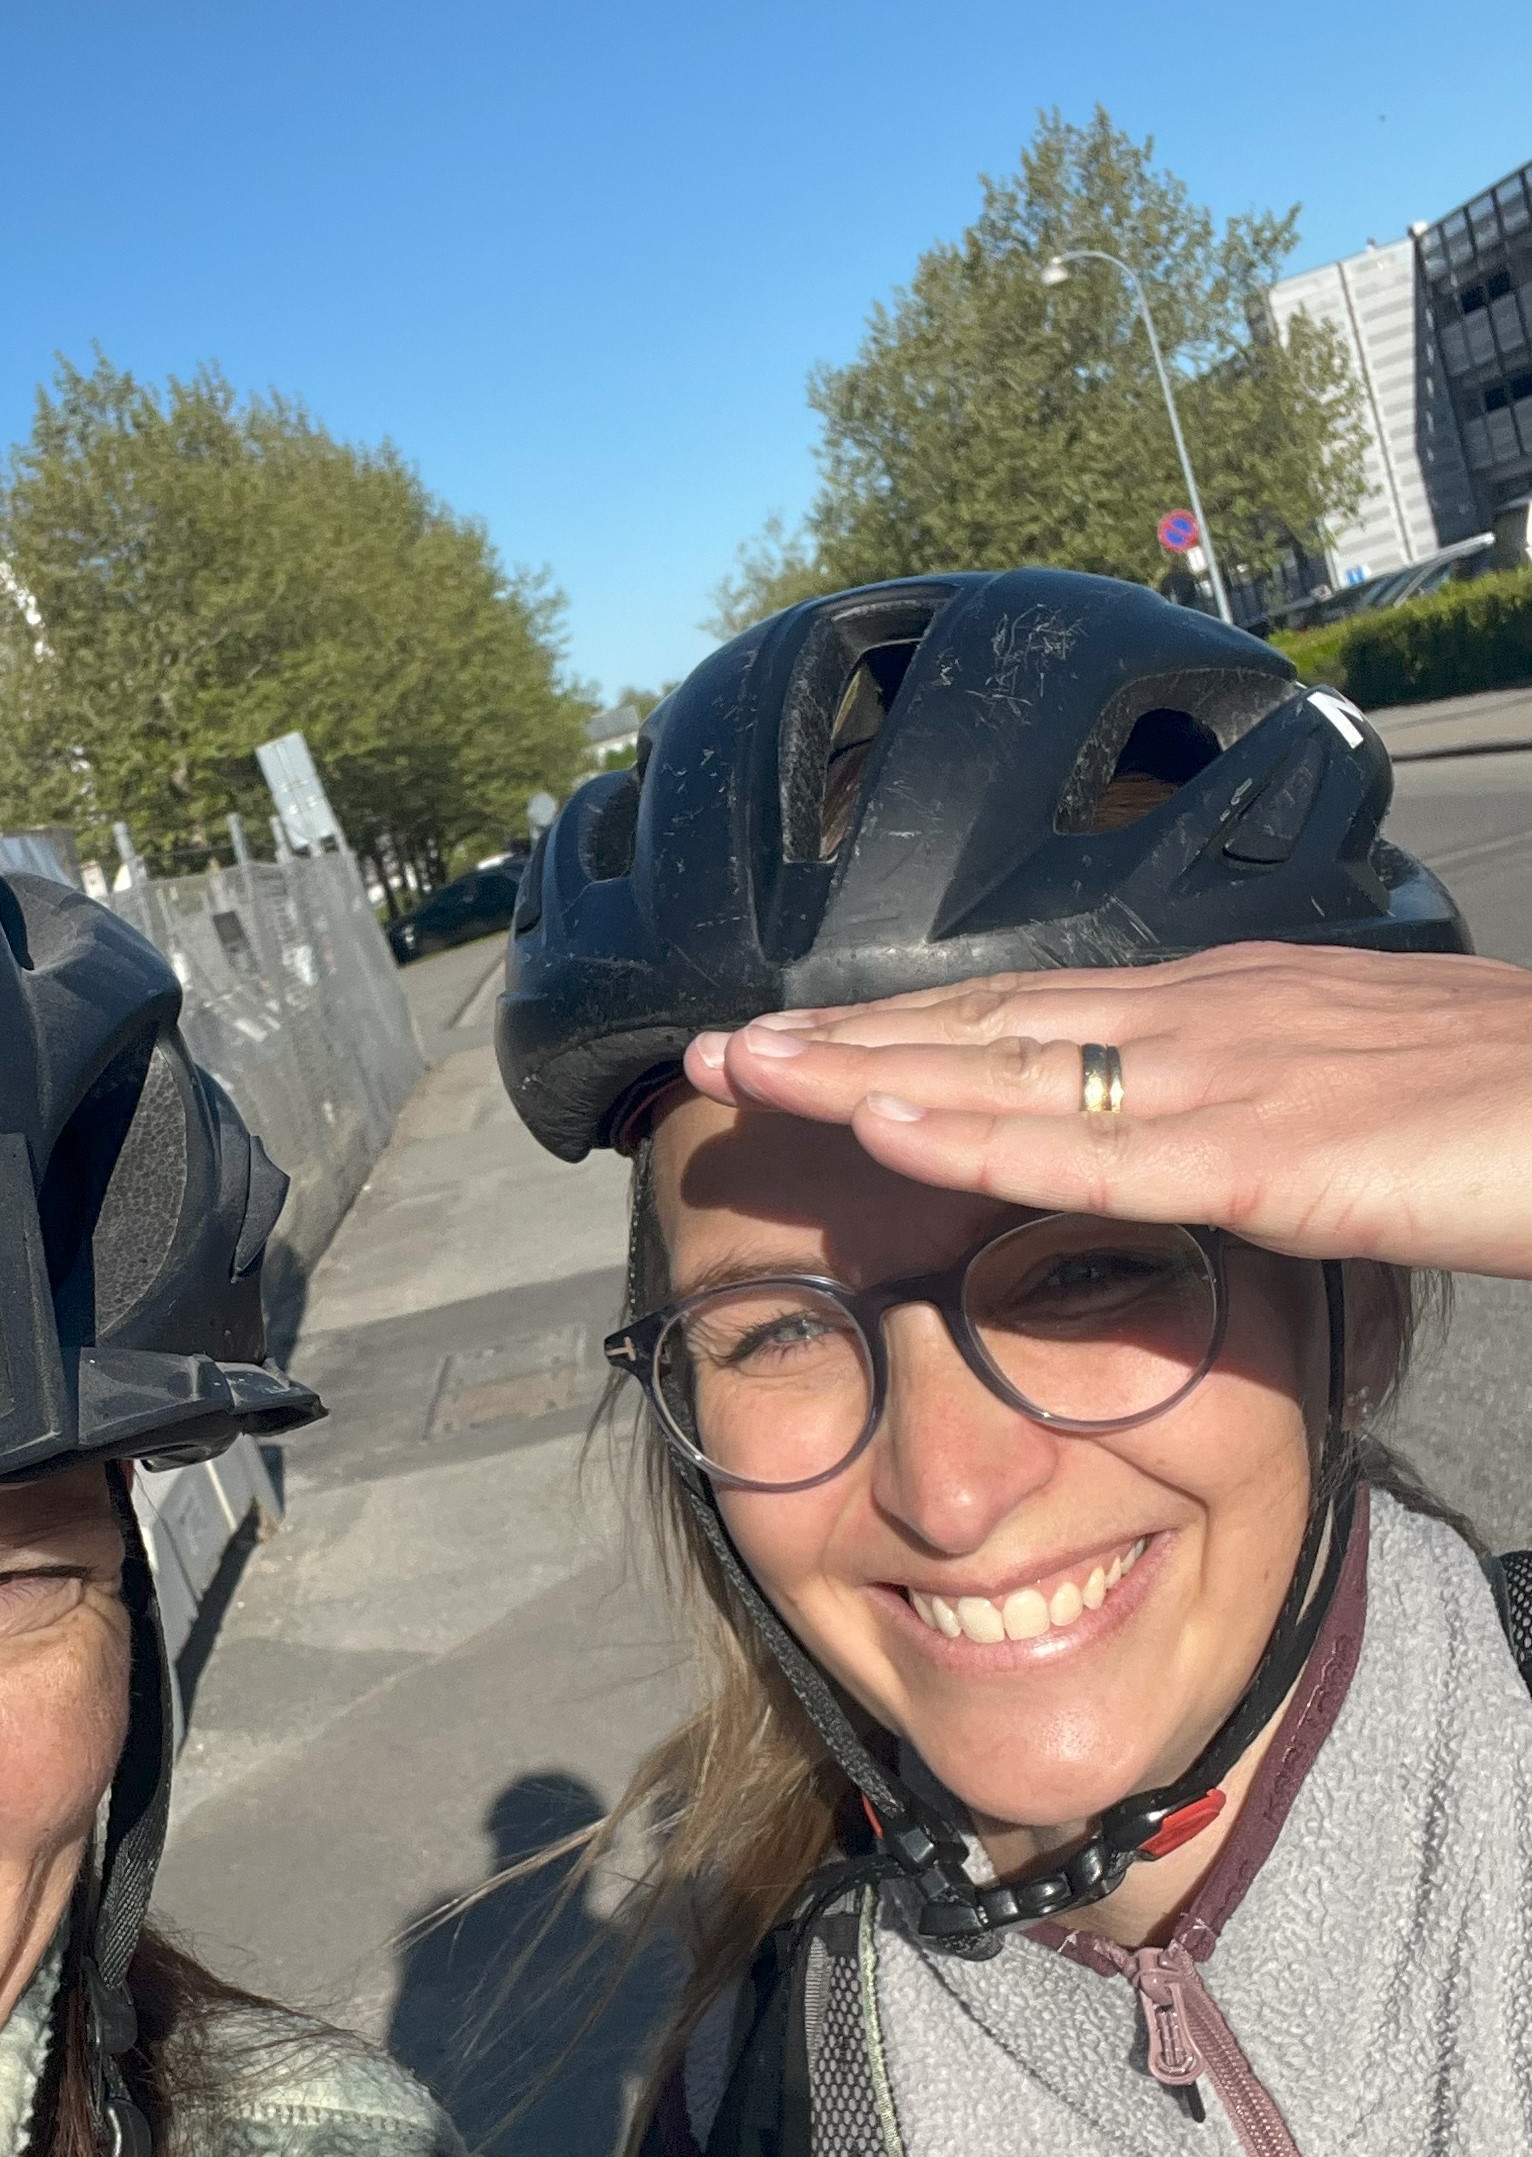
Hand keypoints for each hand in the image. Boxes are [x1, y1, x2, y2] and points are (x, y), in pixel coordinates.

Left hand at [684, 943, 1531, 1280]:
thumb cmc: (1518, 1105)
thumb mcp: (1360, 1096)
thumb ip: (1262, 1111)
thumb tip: (1203, 1144)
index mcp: (1223, 1006)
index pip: (1026, 1011)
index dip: (900, 1026)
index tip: (795, 1040)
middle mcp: (1202, 1016)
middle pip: (980, 1023)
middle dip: (838, 1040)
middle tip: (706, 1048)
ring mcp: (1226, 1074)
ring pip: (1004, 1068)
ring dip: (859, 1071)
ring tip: (736, 1071)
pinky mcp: (1266, 1150)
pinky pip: (1091, 1148)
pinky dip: (974, 1136)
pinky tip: (882, 1131)